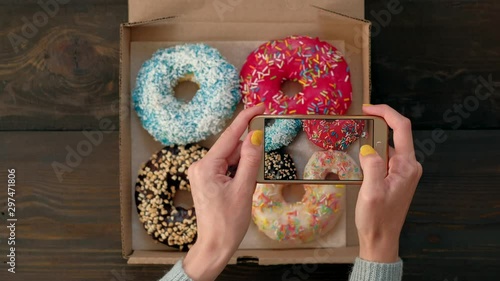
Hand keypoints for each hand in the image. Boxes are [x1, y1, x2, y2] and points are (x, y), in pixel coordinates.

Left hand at [183, 105, 264, 280]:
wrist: (214, 247)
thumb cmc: (228, 223)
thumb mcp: (244, 190)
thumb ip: (250, 161)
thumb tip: (256, 136)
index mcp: (206, 166)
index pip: (230, 136)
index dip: (246, 118)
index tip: (261, 106)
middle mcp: (200, 166)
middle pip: (231, 148)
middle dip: (248, 150)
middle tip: (259, 163)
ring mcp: (202, 173)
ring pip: (230, 158)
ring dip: (244, 163)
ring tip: (248, 186)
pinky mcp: (207, 180)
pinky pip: (227, 167)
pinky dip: (239, 170)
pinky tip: (244, 183)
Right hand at [356, 104, 422, 262]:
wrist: (381, 240)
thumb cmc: (377, 219)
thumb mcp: (372, 192)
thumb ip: (372, 166)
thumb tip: (367, 148)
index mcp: (407, 166)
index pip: (402, 128)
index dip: (386, 113)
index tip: (368, 108)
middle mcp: (408, 166)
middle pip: (395, 134)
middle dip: (377, 125)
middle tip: (357, 123)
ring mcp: (403, 172)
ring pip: (388, 146)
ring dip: (373, 141)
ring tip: (355, 142)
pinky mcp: (395, 178)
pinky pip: (385, 158)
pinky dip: (372, 153)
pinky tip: (359, 159)